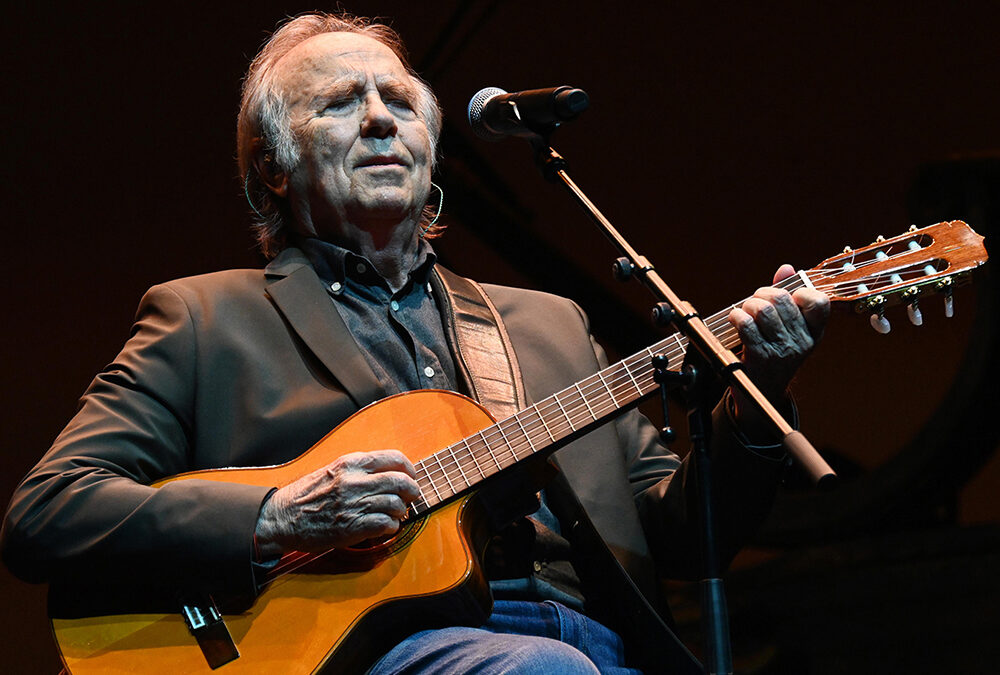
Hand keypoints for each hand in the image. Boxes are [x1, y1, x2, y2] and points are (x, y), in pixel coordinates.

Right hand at [254, 450, 420, 556]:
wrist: (281, 518)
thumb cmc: (306, 495)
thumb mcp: (332, 471)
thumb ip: (359, 470)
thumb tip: (390, 473)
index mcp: (350, 463)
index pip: (394, 458)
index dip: (409, 469)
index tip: (411, 476)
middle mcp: (354, 480)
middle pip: (401, 481)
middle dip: (412, 490)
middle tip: (410, 497)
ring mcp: (353, 504)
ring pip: (396, 503)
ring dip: (400, 511)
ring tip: (394, 514)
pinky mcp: (352, 527)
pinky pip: (386, 524)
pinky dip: (391, 527)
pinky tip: (385, 527)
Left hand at [728, 264, 829, 429]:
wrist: (761, 395)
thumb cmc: (772, 354)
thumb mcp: (786, 328)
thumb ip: (787, 295)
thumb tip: (786, 268)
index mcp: (814, 333)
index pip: (820, 303)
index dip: (800, 291)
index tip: (786, 296)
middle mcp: (802, 342)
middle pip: (782, 300)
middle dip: (763, 294)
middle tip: (754, 302)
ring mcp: (783, 351)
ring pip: (764, 310)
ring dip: (748, 305)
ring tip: (744, 311)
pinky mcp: (761, 357)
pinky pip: (747, 325)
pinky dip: (737, 316)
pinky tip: (735, 319)